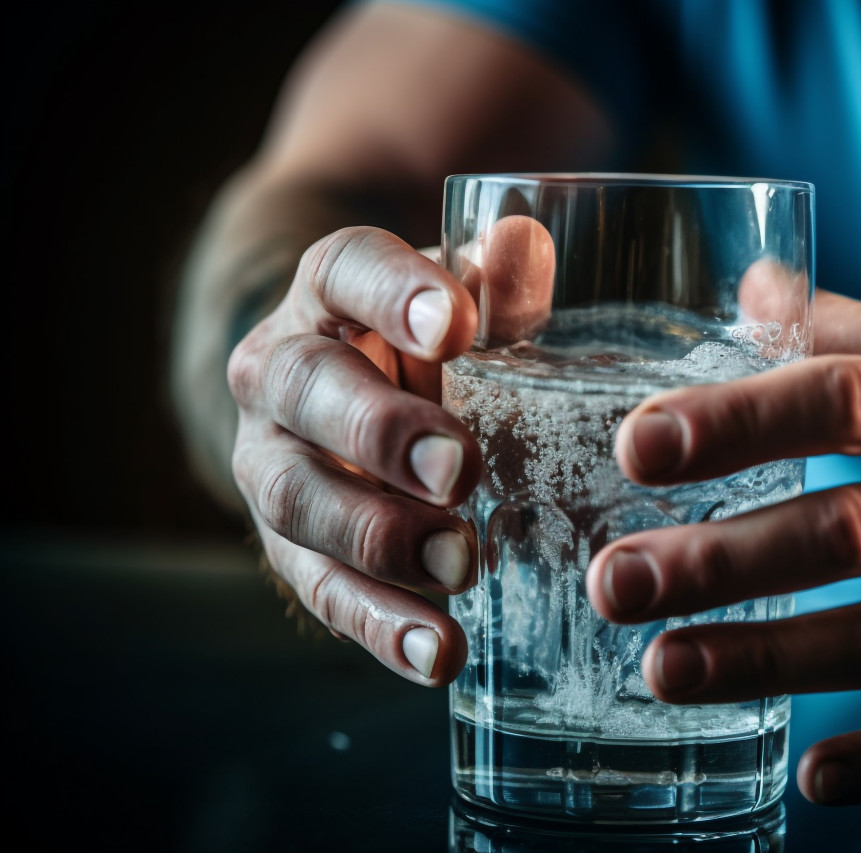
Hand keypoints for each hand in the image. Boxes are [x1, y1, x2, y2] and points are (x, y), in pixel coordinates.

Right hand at [226, 218, 552, 684]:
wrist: (347, 390)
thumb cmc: (423, 340)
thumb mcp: (460, 302)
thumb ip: (497, 284)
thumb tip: (527, 245)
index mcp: (329, 292)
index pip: (346, 270)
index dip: (395, 293)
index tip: (457, 324)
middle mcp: (280, 371)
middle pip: (307, 392)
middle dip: (381, 433)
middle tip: (460, 468)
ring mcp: (273, 463)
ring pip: (296, 500)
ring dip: (378, 538)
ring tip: (460, 565)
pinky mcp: (291, 548)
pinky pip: (320, 590)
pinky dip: (380, 626)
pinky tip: (440, 653)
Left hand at [586, 289, 860, 802]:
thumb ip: (851, 329)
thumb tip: (748, 282)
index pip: (848, 401)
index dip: (740, 424)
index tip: (637, 447)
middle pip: (853, 531)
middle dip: (726, 560)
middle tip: (615, 582)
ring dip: (775, 658)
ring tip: (664, 668)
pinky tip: (815, 773)